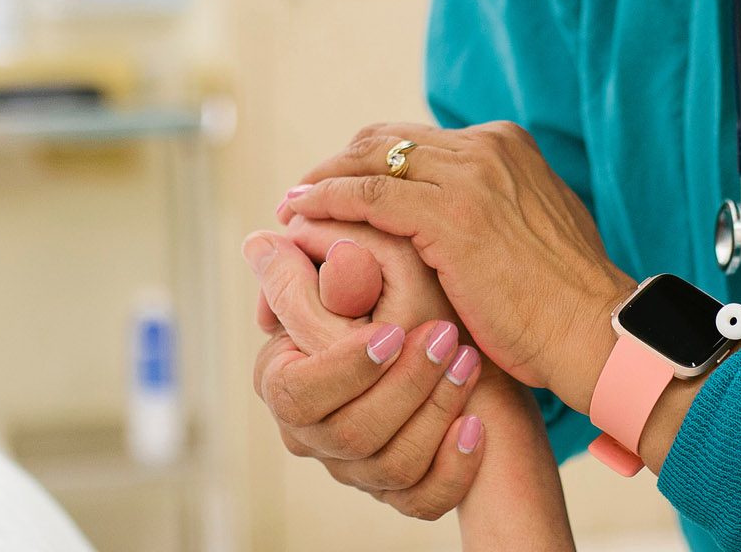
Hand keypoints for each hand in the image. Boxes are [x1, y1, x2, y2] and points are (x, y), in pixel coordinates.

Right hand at [245, 221, 488, 516]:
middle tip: (444, 336)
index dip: (344, 367)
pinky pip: (424, 499)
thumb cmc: (396, 302)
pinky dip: (452, 465)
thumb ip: (316, 273)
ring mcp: (359, 469)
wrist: (459, 348)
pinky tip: (475, 425)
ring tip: (468, 360)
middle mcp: (315, 434)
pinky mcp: (404, 491)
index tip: (391, 332)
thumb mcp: (362, 281)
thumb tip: (264, 241)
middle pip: (349, 434)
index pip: (297, 393)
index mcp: (286, 383)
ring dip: (435, 411)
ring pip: (393, 466)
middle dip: (403, 386)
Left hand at [281, 122, 635, 412]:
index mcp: (505, 144)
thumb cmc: (564, 300)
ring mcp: (469, 178)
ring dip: (320, 182)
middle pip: (384, 140)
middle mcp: (485, 148)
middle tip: (300, 194)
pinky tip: (302, 218)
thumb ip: (498, 207)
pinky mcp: (450, 217)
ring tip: (290, 207)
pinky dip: (327, 202)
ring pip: (369, 162)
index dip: (368, 161)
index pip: (416, 140)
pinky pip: (367, 197)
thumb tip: (470, 217)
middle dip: (336, 164)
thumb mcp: (534, 228)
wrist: (594, 330)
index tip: (337, 185)